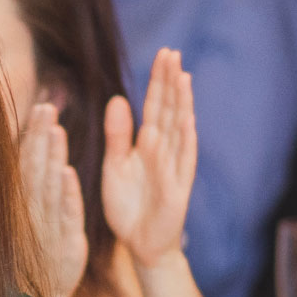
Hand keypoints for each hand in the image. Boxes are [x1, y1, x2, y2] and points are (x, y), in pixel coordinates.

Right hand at [18, 103, 86, 296]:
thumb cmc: (38, 255)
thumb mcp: (34, 220)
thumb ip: (35, 186)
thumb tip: (38, 152)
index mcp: (26, 204)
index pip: (29, 163)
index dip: (34, 135)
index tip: (41, 106)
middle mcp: (33, 211)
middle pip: (36, 168)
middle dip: (41, 137)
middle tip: (47, 106)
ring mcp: (47, 226)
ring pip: (49, 186)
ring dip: (52, 158)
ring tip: (57, 129)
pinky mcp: (64, 243)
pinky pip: (65, 216)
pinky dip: (66, 195)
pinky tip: (69, 173)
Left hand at [102, 48, 195, 268]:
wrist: (140, 244)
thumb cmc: (129, 205)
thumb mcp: (115, 165)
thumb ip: (117, 134)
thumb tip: (119, 99)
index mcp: (150, 144)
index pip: (156, 105)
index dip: (159, 80)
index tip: (164, 52)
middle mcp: (166, 151)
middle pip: (170, 110)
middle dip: (171, 82)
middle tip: (172, 53)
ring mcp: (174, 169)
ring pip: (179, 131)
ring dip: (181, 104)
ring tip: (181, 78)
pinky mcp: (176, 191)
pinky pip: (177, 164)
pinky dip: (177, 145)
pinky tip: (180, 122)